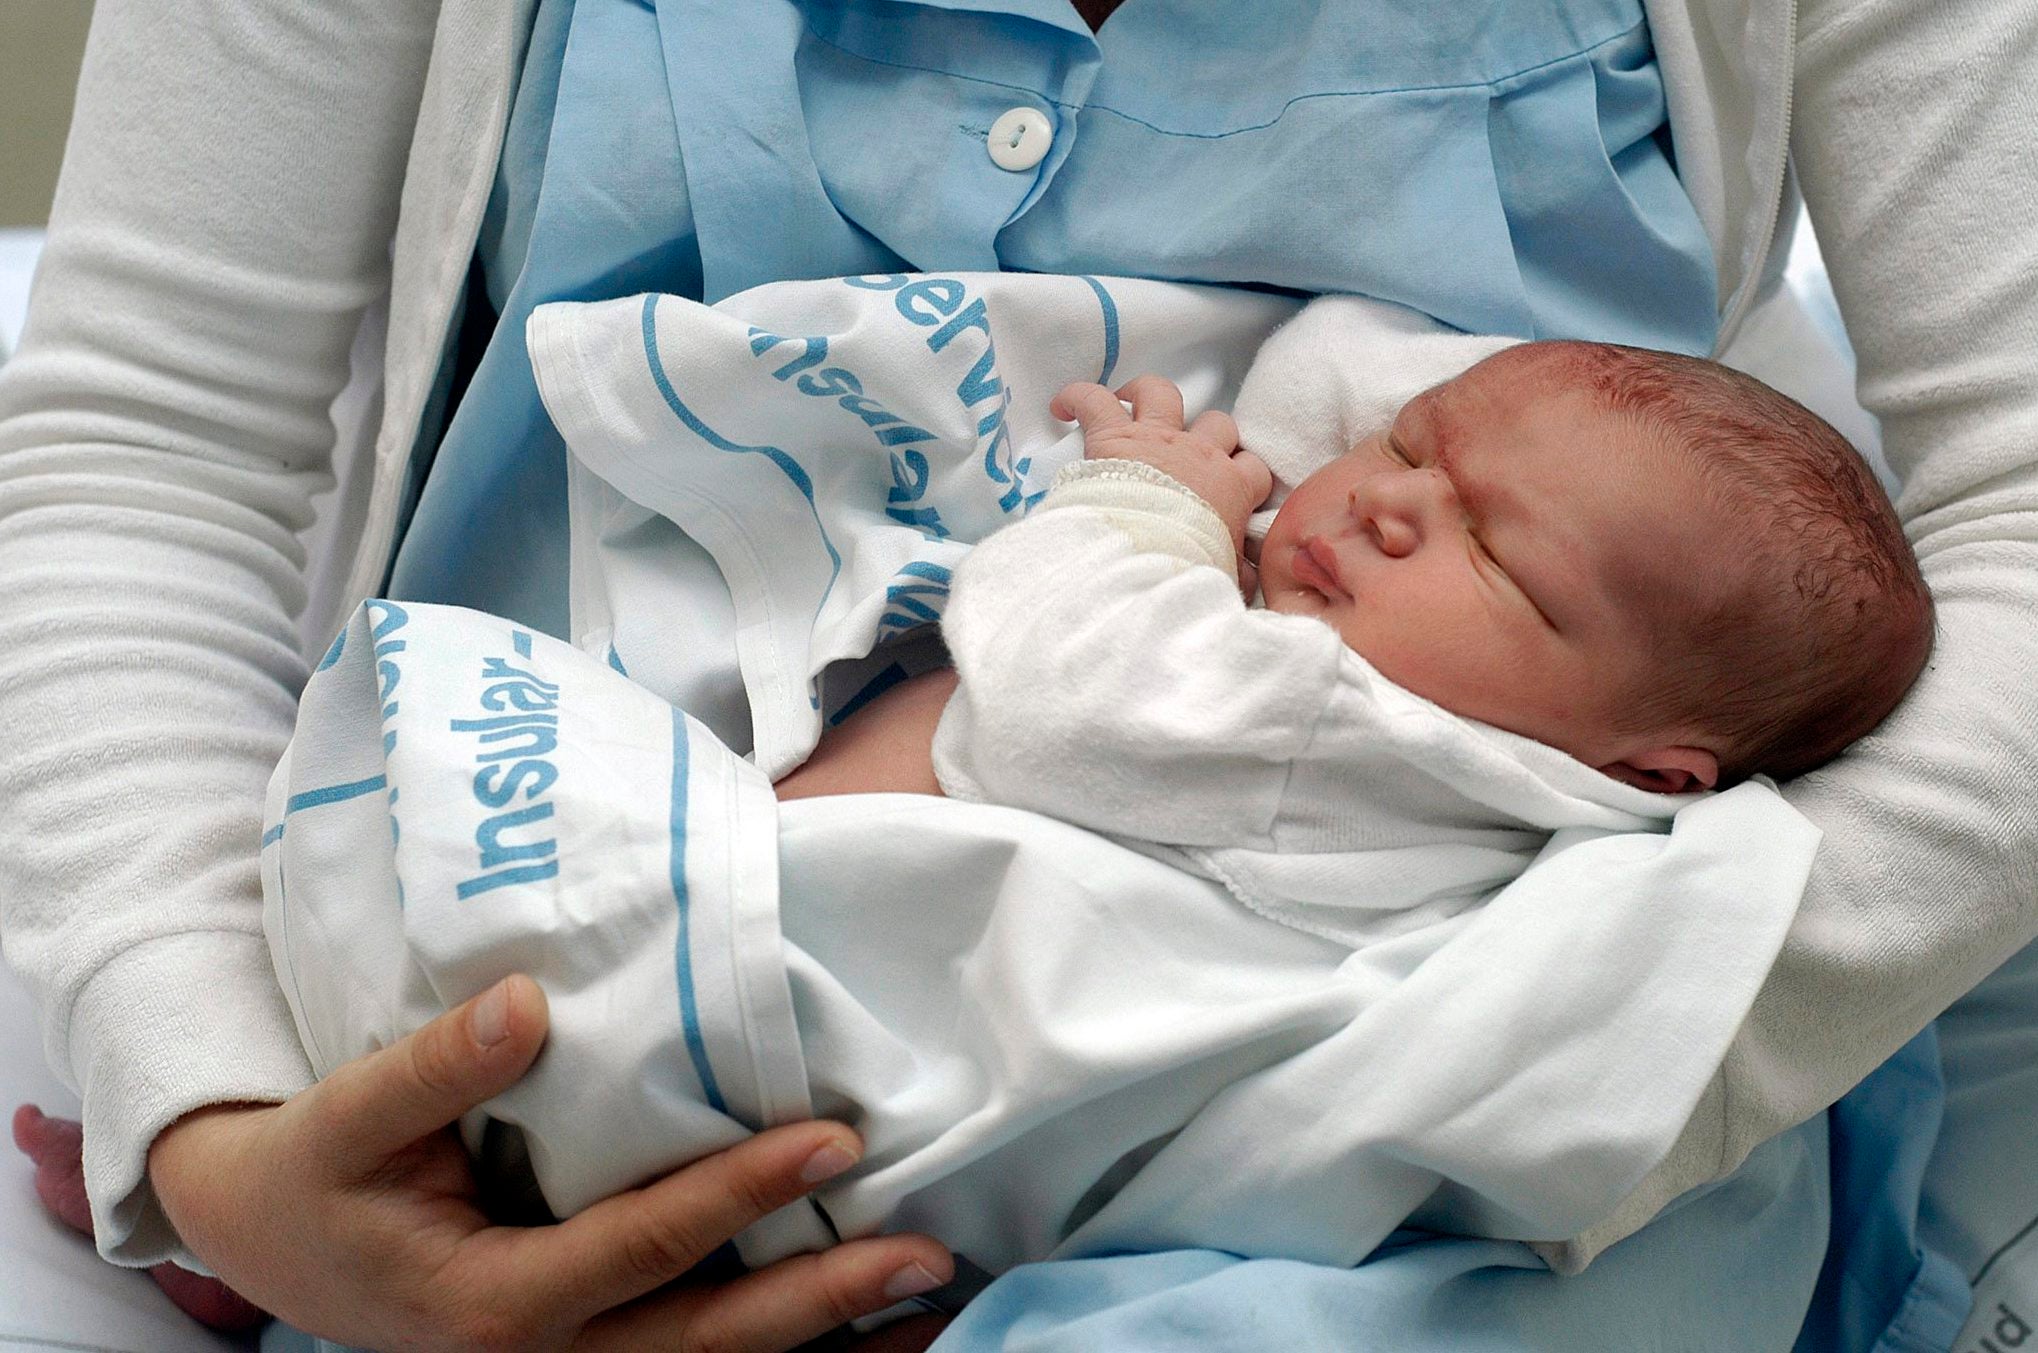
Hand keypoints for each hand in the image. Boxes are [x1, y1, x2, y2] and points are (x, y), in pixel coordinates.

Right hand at [147, 974, 952, 1351]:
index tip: (829, 1139)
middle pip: (704, 1341)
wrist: (274, 1242)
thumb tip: (527, 1003)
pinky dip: (779, 1340)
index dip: (738, 1196)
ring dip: (819, 1334)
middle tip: (925, 1250)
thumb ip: (432, 1068)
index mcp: (490, 1303)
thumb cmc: (314, 1177)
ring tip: (924, 1289)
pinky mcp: (586, 1349)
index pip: (641, 1247)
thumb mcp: (344, 1121)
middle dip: (820, 1300)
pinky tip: (864, 1319)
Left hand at [1052, 375, 1271, 592]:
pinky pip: (1094, 400)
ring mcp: (1157, 440)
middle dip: (1209, 431)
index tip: (1236, 485)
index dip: (1245, 473)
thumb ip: (1237, 571)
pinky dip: (1078, 397)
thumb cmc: (1188, 566)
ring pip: (1162, 394)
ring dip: (1147, 393)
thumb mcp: (1225, 573)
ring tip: (1131, 400)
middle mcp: (1199, 454)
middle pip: (1217, 423)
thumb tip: (1246, 581)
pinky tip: (1064, 405)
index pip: (1253, 468)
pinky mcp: (1115, 437)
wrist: (1150, 557)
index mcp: (1232, 488)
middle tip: (1189, 449)